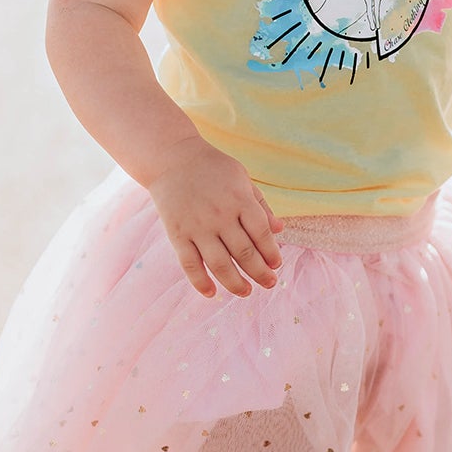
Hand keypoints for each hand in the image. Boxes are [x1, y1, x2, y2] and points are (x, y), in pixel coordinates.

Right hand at [147, 138, 283, 299]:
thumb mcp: (241, 178)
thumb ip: (260, 205)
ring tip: (246, 292)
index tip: (276, 264)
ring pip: (219, 264)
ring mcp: (197, 226)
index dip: (271, 252)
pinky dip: (200, 282)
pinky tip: (212, 293)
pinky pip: (190, 264)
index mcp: (239, 199)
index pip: (261, 233)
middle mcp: (220, 215)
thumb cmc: (212, 168)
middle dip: (260, 273)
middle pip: (244, 253)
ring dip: (235, 283)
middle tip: (269, 283)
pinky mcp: (178, 234)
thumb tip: (279, 230)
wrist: (171, 158)